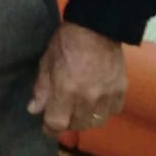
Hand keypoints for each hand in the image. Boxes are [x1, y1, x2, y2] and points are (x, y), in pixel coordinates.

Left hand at [27, 22, 126, 137]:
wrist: (98, 27)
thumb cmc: (67, 41)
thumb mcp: (47, 62)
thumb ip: (41, 89)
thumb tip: (34, 109)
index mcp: (66, 90)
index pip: (57, 124)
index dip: (50, 129)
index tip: (47, 126)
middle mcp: (88, 98)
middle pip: (76, 125)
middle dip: (66, 122)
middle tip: (62, 112)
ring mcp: (107, 96)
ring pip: (95, 121)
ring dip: (85, 119)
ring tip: (79, 109)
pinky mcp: (121, 90)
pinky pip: (112, 111)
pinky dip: (103, 110)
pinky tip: (97, 102)